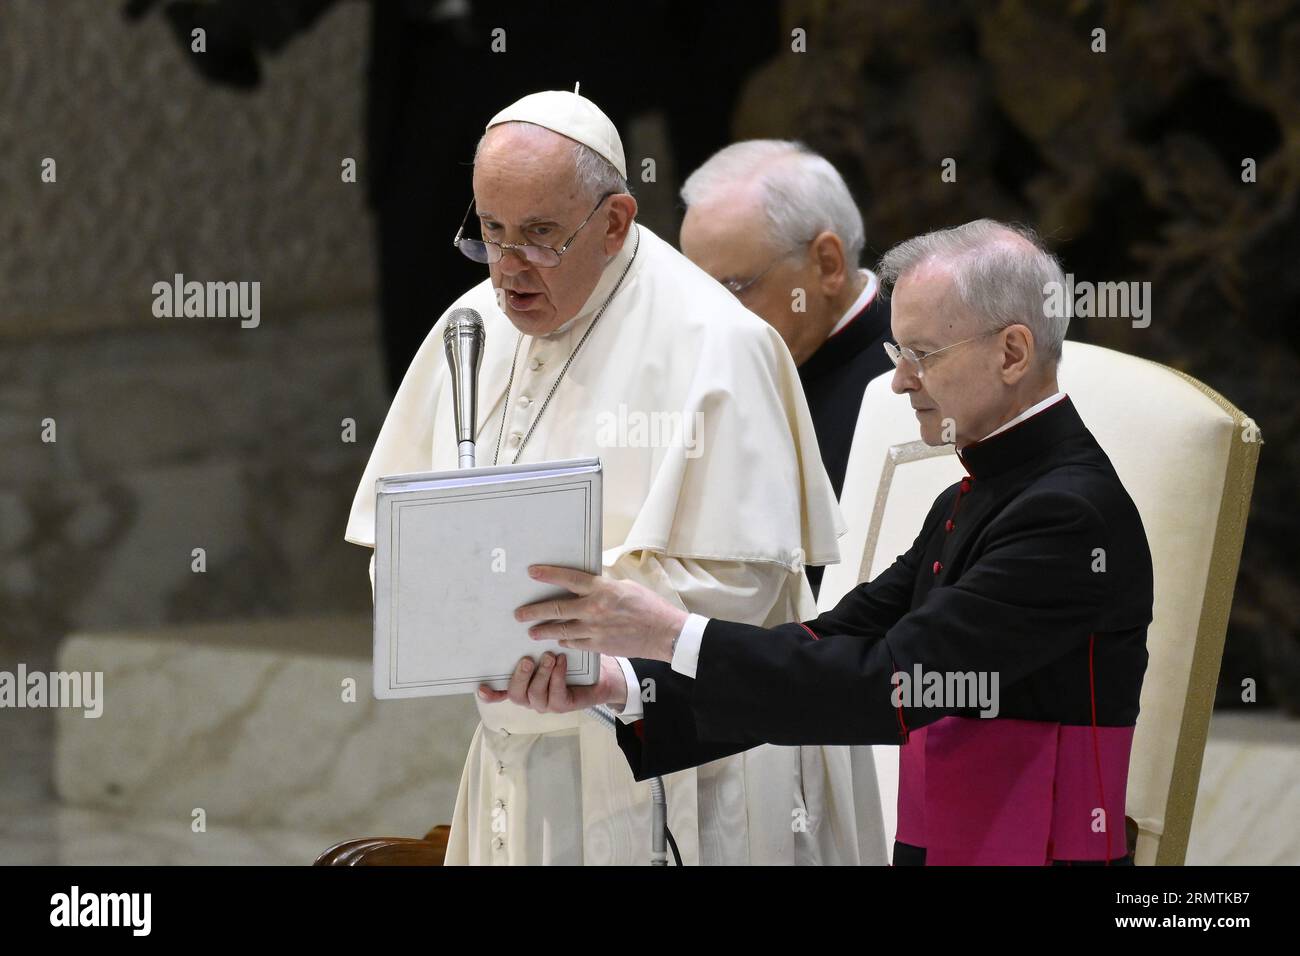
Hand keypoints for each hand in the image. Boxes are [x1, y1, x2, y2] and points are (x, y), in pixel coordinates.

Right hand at [477, 653, 626, 712]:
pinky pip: (555, 694)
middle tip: (527, 659)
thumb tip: (521, 615)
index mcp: (522, 684)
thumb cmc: (571, 658)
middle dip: (520, 676)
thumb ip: (533, 642)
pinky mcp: (562, 705)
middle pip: (515, 694)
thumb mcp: (549, 646)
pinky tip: (562, 661)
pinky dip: (558, 676)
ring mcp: (545, 703)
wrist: (601, 674)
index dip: (490, 693)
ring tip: (550, 657)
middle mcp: (530, 696)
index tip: (481, 686)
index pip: (500, 692)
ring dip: (541, 674)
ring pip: (534, 695)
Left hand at [513, 565, 687, 661]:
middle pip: (556, 609)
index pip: (568, 579)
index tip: (532, 572)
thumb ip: (603, 586)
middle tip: (519, 613)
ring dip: (543, 630)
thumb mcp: (625, 587)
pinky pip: (574, 643)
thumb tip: (587, 585)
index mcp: (602, 589)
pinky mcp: (598, 646)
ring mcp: (594, 629)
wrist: (663, 632)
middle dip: (534, 610)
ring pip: (560, 630)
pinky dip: (564, 640)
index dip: (548, 574)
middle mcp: (594, 609)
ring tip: (531, 631)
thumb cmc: (648, 606)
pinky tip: (557, 640)